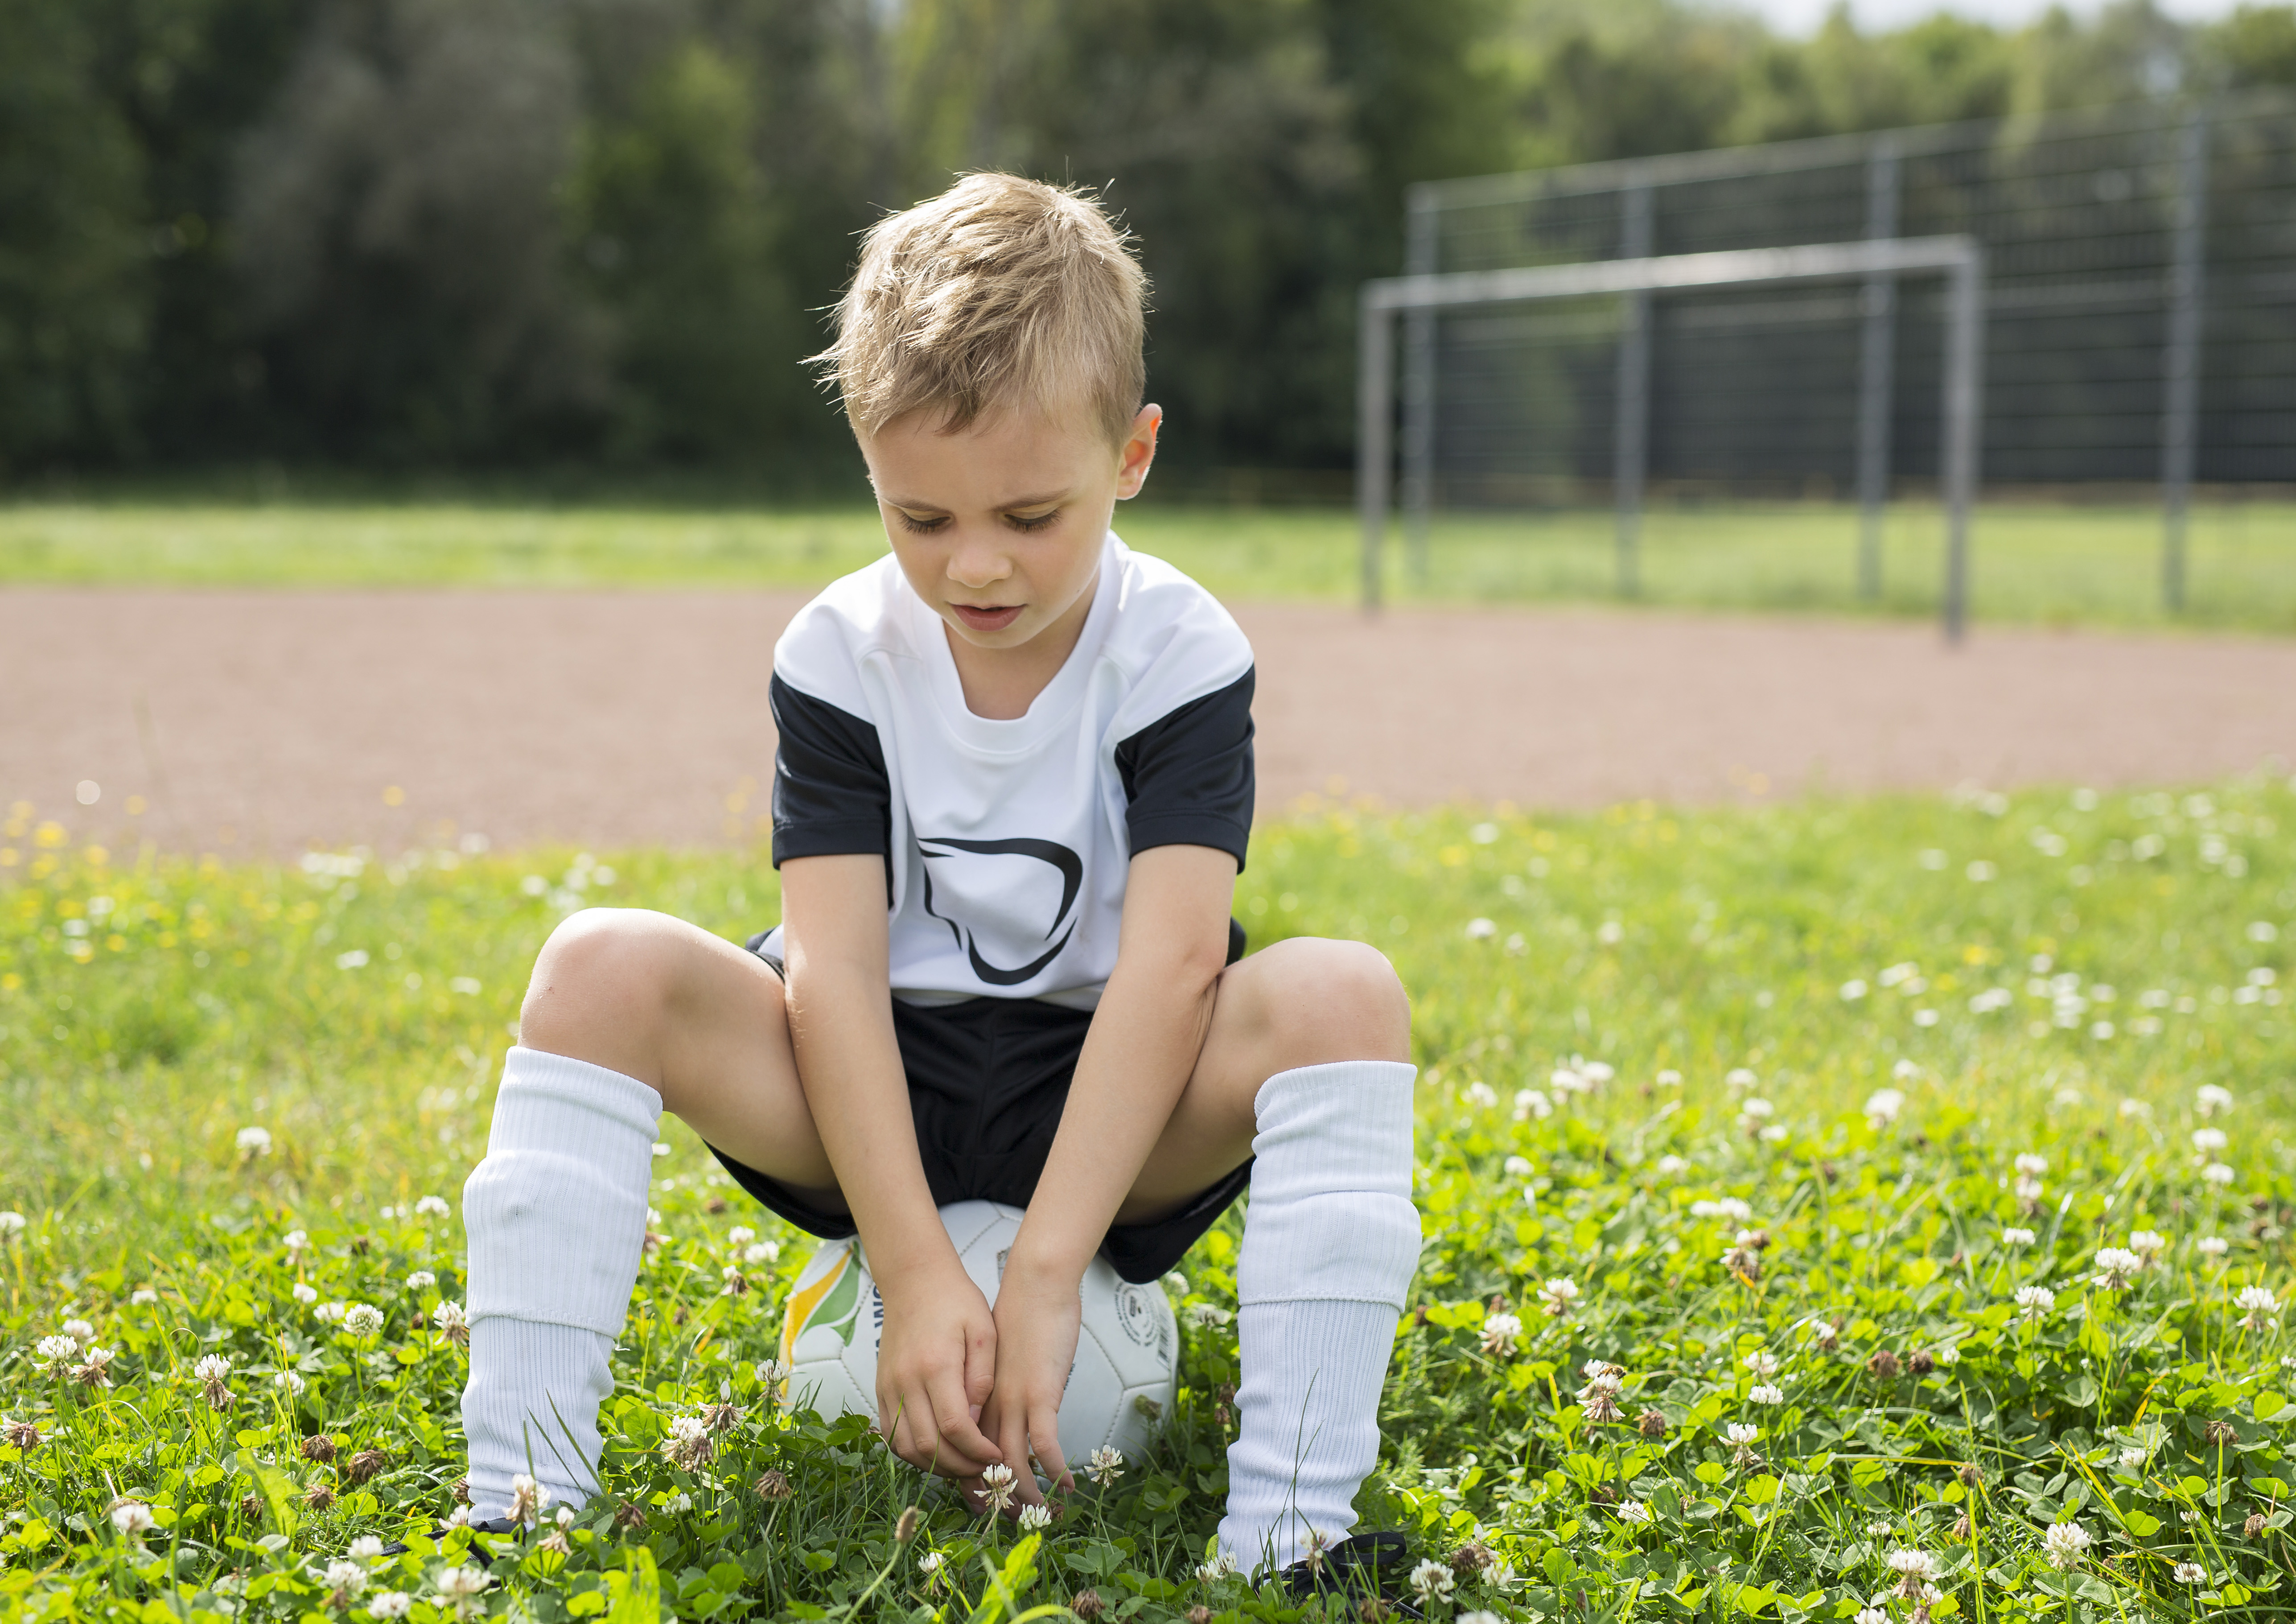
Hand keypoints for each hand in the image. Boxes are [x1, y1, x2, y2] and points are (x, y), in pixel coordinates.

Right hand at [873, 1260, 1003, 1479]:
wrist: (914, 1280)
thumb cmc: (955, 1302)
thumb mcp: (984, 1330)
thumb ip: (983, 1376)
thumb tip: (978, 1418)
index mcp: (936, 1365)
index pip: (955, 1427)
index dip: (977, 1451)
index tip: (997, 1456)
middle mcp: (907, 1381)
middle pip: (929, 1445)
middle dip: (960, 1466)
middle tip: (983, 1468)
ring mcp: (889, 1387)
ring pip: (906, 1447)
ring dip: (935, 1465)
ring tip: (963, 1463)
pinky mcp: (881, 1389)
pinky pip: (891, 1435)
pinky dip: (913, 1452)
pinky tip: (937, 1450)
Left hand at [978, 1259, 1082, 1507]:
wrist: (1034, 1285)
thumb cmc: (1017, 1320)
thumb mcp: (994, 1362)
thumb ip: (989, 1390)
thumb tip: (992, 1419)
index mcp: (976, 1399)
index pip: (966, 1452)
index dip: (975, 1483)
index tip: (988, 1505)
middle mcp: (989, 1406)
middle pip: (985, 1466)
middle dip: (999, 1498)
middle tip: (1015, 1519)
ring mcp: (1013, 1401)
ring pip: (1012, 1462)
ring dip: (1028, 1493)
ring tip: (1043, 1511)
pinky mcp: (1040, 1394)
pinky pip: (1044, 1443)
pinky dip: (1055, 1468)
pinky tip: (1069, 1483)